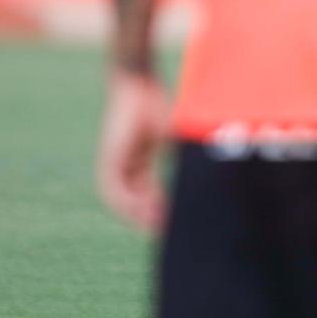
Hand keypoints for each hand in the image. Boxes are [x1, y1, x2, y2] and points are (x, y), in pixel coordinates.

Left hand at [96, 69, 169, 232]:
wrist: (137, 85)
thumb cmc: (157, 104)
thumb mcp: (173, 137)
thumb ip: (181, 157)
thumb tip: (206, 173)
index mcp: (141, 161)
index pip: (151, 193)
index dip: (163, 208)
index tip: (175, 221)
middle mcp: (126, 166)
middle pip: (137, 200)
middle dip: (150, 217)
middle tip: (165, 232)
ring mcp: (115, 163)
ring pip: (123, 199)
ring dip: (137, 214)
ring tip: (154, 226)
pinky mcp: (109, 159)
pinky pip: (114, 189)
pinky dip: (126, 202)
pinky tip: (141, 210)